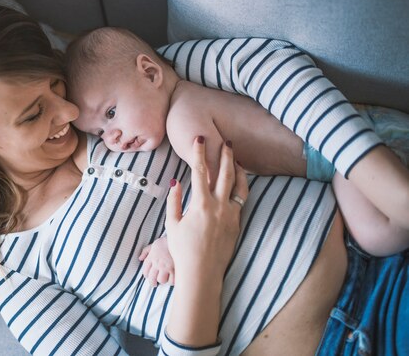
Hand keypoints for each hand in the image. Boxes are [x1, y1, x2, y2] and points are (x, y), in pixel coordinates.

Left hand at [139, 237, 174, 286]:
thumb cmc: (165, 242)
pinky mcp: (175, 269)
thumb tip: (140, 258)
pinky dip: (172, 281)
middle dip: (152, 282)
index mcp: (152, 257)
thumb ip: (146, 251)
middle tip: (154, 284)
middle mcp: (157, 263)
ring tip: (165, 280)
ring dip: (163, 281)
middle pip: (152, 278)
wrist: (178, 239)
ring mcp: (166, 267)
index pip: (145, 270)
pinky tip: (173, 279)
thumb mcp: (154, 244)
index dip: (146, 275)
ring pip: (161, 280)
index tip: (148, 276)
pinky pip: (172, 280)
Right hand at [166, 137, 247, 279]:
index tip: (199, 139)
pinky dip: (240, 187)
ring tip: (236, 159)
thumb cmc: (183, 250)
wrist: (202, 273)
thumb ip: (174, 201)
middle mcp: (219, 207)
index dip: (199, 153)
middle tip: (226, 141)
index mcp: (201, 205)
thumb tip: (176, 182)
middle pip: (225, 174)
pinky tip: (238, 182)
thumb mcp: (172, 225)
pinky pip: (241, 200)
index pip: (200, 172)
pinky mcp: (237, 223)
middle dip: (225, 155)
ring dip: (238, 170)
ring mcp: (231, 215)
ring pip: (239, 186)